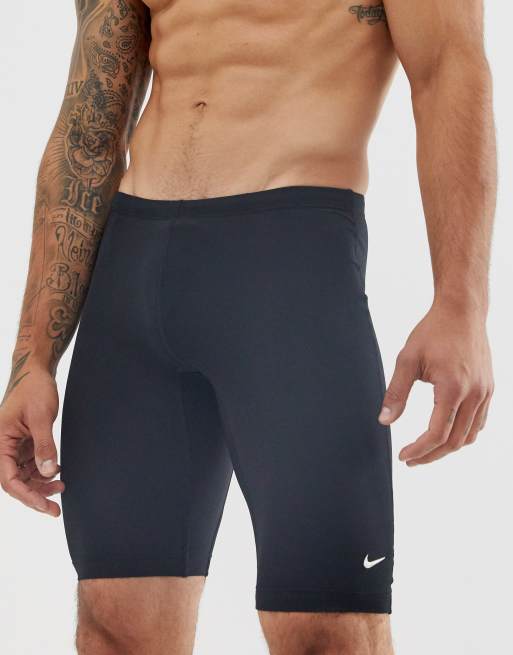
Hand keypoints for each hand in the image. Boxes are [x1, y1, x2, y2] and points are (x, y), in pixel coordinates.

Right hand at [0, 366, 63, 515]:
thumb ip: (44, 445)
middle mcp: (2, 447)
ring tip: (60, 488)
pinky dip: (42, 472)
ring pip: (22, 475)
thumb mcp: (41, 417)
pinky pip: (29, 465)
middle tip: (55, 508)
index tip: (45, 506)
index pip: (8, 478)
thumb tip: (48, 472)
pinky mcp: (22, 443)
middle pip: (14, 481)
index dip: (26, 495)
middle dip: (34, 496)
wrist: (36, 372)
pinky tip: (56, 473)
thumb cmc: (34, 389)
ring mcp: (12, 446)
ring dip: (39, 485)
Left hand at [378, 302, 493, 465]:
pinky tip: (446, 433)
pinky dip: (463, 434)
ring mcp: (485, 392)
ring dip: (448, 448)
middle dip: (431, 455)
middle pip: (455, 441)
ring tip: (426, 450)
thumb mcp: (407, 360)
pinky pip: (479, 422)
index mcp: (452, 388)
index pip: (437, 434)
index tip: (403, 456)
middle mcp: (474, 394)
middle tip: (411, 459)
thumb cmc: (432, 332)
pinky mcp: (489, 388)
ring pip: (469, 435)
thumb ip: (396, 393)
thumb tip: (384, 421)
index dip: (419, 450)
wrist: (462, 311)